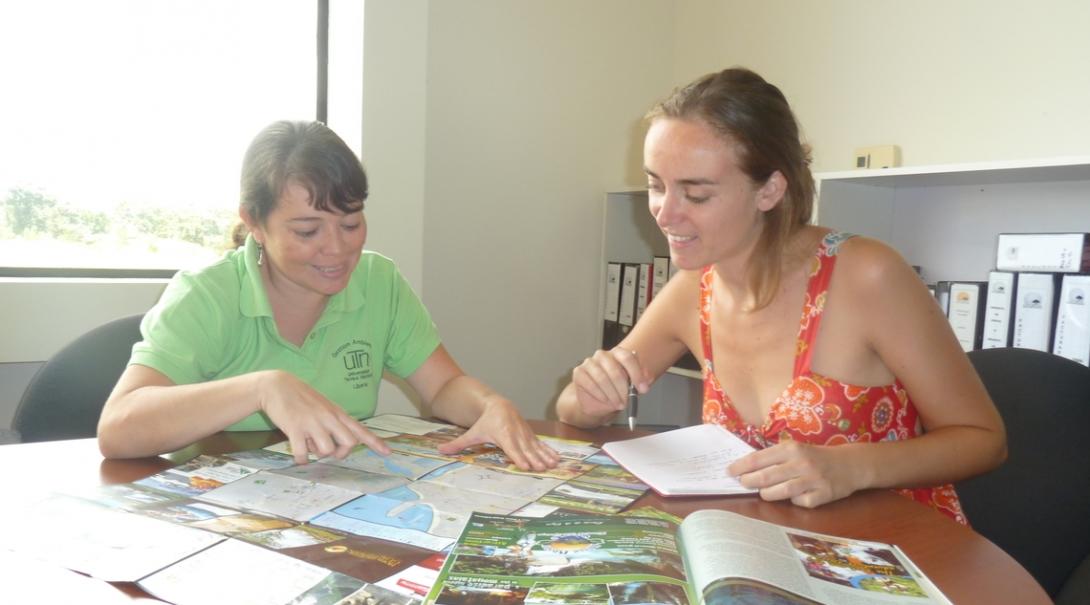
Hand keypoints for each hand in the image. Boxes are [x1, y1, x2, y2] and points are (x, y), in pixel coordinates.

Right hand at [256, 370, 390, 464]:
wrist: (276, 385)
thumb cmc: (301, 397)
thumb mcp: (323, 405)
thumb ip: (334, 422)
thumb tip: (341, 444)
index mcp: (336, 412)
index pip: (360, 429)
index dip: (375, 442)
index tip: (388, 453)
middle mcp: (328, 417)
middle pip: (348, 443)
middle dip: (340, 452)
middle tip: (328, 449)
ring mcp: (312, 423)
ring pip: (327, 450)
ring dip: (317, 453)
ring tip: (308, 443)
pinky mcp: (295, 428)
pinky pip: (304, 454)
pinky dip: (302, 460)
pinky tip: (298, 455)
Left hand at [437, 399, 559, 471]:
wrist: (500, 406)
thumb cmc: (484, 422)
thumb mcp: (472, 432)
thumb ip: (458, 443)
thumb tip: (439, 450)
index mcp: (502, 433)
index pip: (511, 447)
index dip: (518, 456)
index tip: (525, 465)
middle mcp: (516, 433)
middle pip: (526, 449)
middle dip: (535, 459)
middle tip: (542, 469)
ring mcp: (525, 434)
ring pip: (536, 447)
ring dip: (545, 456)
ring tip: (553, 465)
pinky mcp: (530, 436)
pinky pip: (541, 445)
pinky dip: (549, 451)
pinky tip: (556, 459)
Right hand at [570, 348, 647, 421]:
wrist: (595, 400)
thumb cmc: (614, 389)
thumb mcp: (632, 386)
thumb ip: (641, 380)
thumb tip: (648, 378)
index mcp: (618, 353)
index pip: (628, 358)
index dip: (637, 375)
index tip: (643, 389)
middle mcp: (602, 355)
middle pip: (616, 371)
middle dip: (623, 390)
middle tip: (627, 401)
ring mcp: (589, 362)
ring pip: (603, 379)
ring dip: (612, 395)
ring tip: (617, 404)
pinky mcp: (579, 372)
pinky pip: (591, 384)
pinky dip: (600, 395)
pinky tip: (605, 400)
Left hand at [728, 440, 863, 507]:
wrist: (850, 464)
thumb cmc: (815, 456)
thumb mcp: (796, 449)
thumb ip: (775, 456)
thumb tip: (746, 468)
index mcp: (791, 448)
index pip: (759, 458)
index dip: (741, 466)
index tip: (729, 471)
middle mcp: (801, 463)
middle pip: (765, 477)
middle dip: (749, 482)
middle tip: (743, 484)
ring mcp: (812, 480)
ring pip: (779, 493)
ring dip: (767, 494)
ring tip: (763, 492)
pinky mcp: (822, 495)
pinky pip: (799, 503)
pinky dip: (793, 501)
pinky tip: (794, 496)